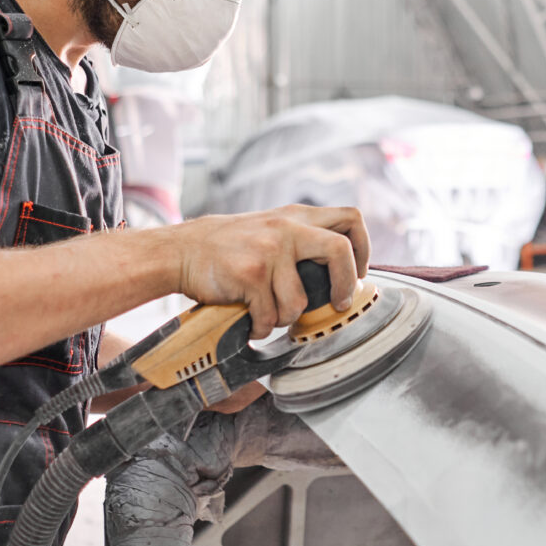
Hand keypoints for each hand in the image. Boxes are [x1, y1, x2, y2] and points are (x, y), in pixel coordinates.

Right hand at [168, 205, 370, 339]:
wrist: (181, 250)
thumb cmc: (229, 246)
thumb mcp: (270, 228)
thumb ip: (302, 239)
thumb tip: (340, 272)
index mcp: (297, 217)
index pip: (350, 218)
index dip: (363, 248)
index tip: (357, 273)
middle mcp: (287, 229)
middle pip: (340, 251)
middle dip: (344, 285)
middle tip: (337, 303)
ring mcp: (269, 250)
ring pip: (299, 300)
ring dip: (285, 318)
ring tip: (269, 314)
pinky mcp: (250, 274)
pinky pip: (269, 316)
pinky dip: (261, 327)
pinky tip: (251, 320)